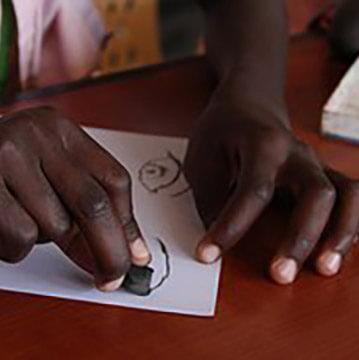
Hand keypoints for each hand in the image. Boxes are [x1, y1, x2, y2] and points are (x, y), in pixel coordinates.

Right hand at [0, 107, 150, 290]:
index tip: (135, 254)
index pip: (113, 180)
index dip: (128, 224)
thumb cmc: (6, 164)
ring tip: (28, 220)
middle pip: (94, 205)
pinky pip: (21, 235)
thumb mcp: (51, 169)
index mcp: (62, 131)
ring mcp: (8, 156)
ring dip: (50, 240)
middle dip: (109, 251)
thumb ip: (86, 201)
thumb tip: (129, 250)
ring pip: (56, 226)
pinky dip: (18, 246)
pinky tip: (5, 227)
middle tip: (112, 275)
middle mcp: (38, 136)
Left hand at [184, 100, 358, 284]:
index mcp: (262, 144)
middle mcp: (297, 153)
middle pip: (317, 194)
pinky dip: (352, 225)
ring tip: (325, 269)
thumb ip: (211, 197)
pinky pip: (351, 198)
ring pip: (348, 196)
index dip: (231, 227)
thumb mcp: (203, 157)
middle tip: (280, 275)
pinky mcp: (322, 174)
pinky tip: (339, 249)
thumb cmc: (223, 131)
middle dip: (301, 239)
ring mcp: (315, 163)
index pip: (253, 191)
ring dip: (342, 235)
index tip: (208, 254)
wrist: (247, 105)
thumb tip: (219, 240)